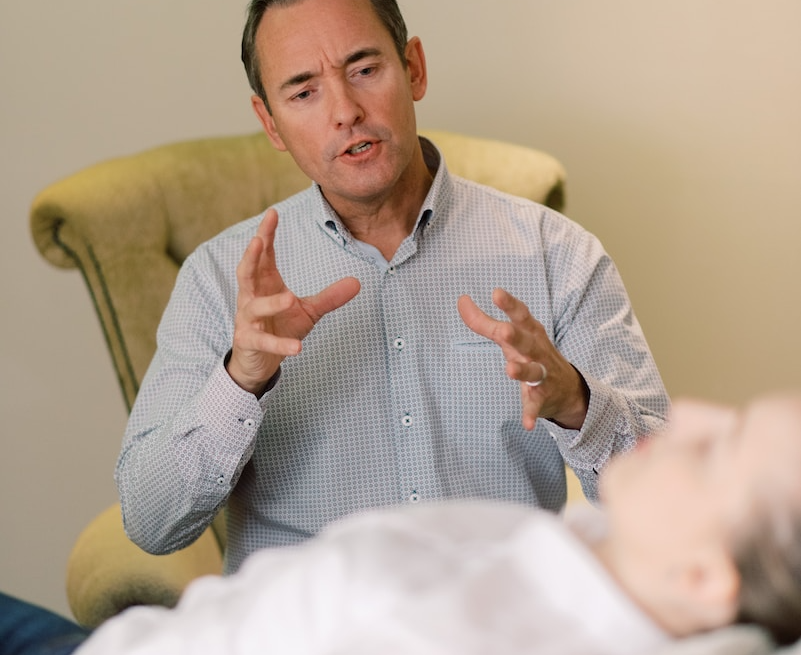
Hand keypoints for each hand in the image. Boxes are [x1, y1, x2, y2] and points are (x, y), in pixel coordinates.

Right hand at [228, 208, 360, 394]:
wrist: (260, 361)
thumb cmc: (280, 328)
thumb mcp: (308, 311)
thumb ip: (329, 297)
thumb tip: (357, 282)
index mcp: (264, 284)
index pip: (263, 255)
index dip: (266, 234)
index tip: (273, 213)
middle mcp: (251, 297)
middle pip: (246, 272)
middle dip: (251, 255)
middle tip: (258, 239)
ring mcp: (247, 320)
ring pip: (254, 307)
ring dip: (271, 303)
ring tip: (289, 299)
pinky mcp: (248, 342)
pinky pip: (263, 341)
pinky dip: (280, 344)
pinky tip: (298, 347)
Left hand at [457, 288, 588, 429]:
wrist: (568, 389)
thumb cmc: (531, 353)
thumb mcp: (511, 336)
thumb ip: (484, 321)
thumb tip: (461, 300)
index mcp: (530, 333)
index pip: (521, 315)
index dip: (510, 304)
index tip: (496, 293)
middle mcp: (537, 351)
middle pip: (526, 342)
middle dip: (515, 336)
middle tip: (504, 331)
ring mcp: (541, 374)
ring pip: (533, 372)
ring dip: (522, 371)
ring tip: (509, 370)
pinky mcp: (541, 397)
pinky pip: (535, 405)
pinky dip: (531, 414)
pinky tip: (527, 424)